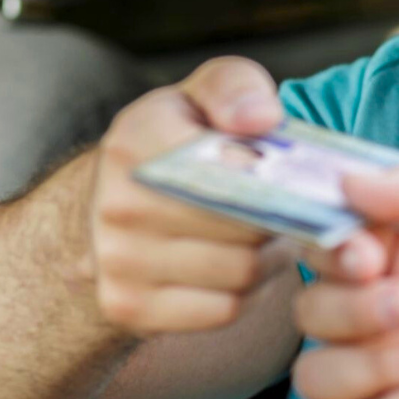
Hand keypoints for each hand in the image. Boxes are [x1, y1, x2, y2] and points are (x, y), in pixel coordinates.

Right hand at [89, 56, 295, 335]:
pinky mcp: (128, 307)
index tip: (288, 178)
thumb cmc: (172, 142)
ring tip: (268, 235)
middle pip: (245, 227)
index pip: (234, 170)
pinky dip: (246, 293)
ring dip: (270, 258)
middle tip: (294, 210)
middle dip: (281, 220)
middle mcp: (120, 203)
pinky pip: (224, 309)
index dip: (276, 178)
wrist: (104, 205)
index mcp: (137, 140)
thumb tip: (262, 119)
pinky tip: (242, 266)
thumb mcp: (200, 95)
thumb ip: (235, 88)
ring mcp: (118, 260)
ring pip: (241, 273)